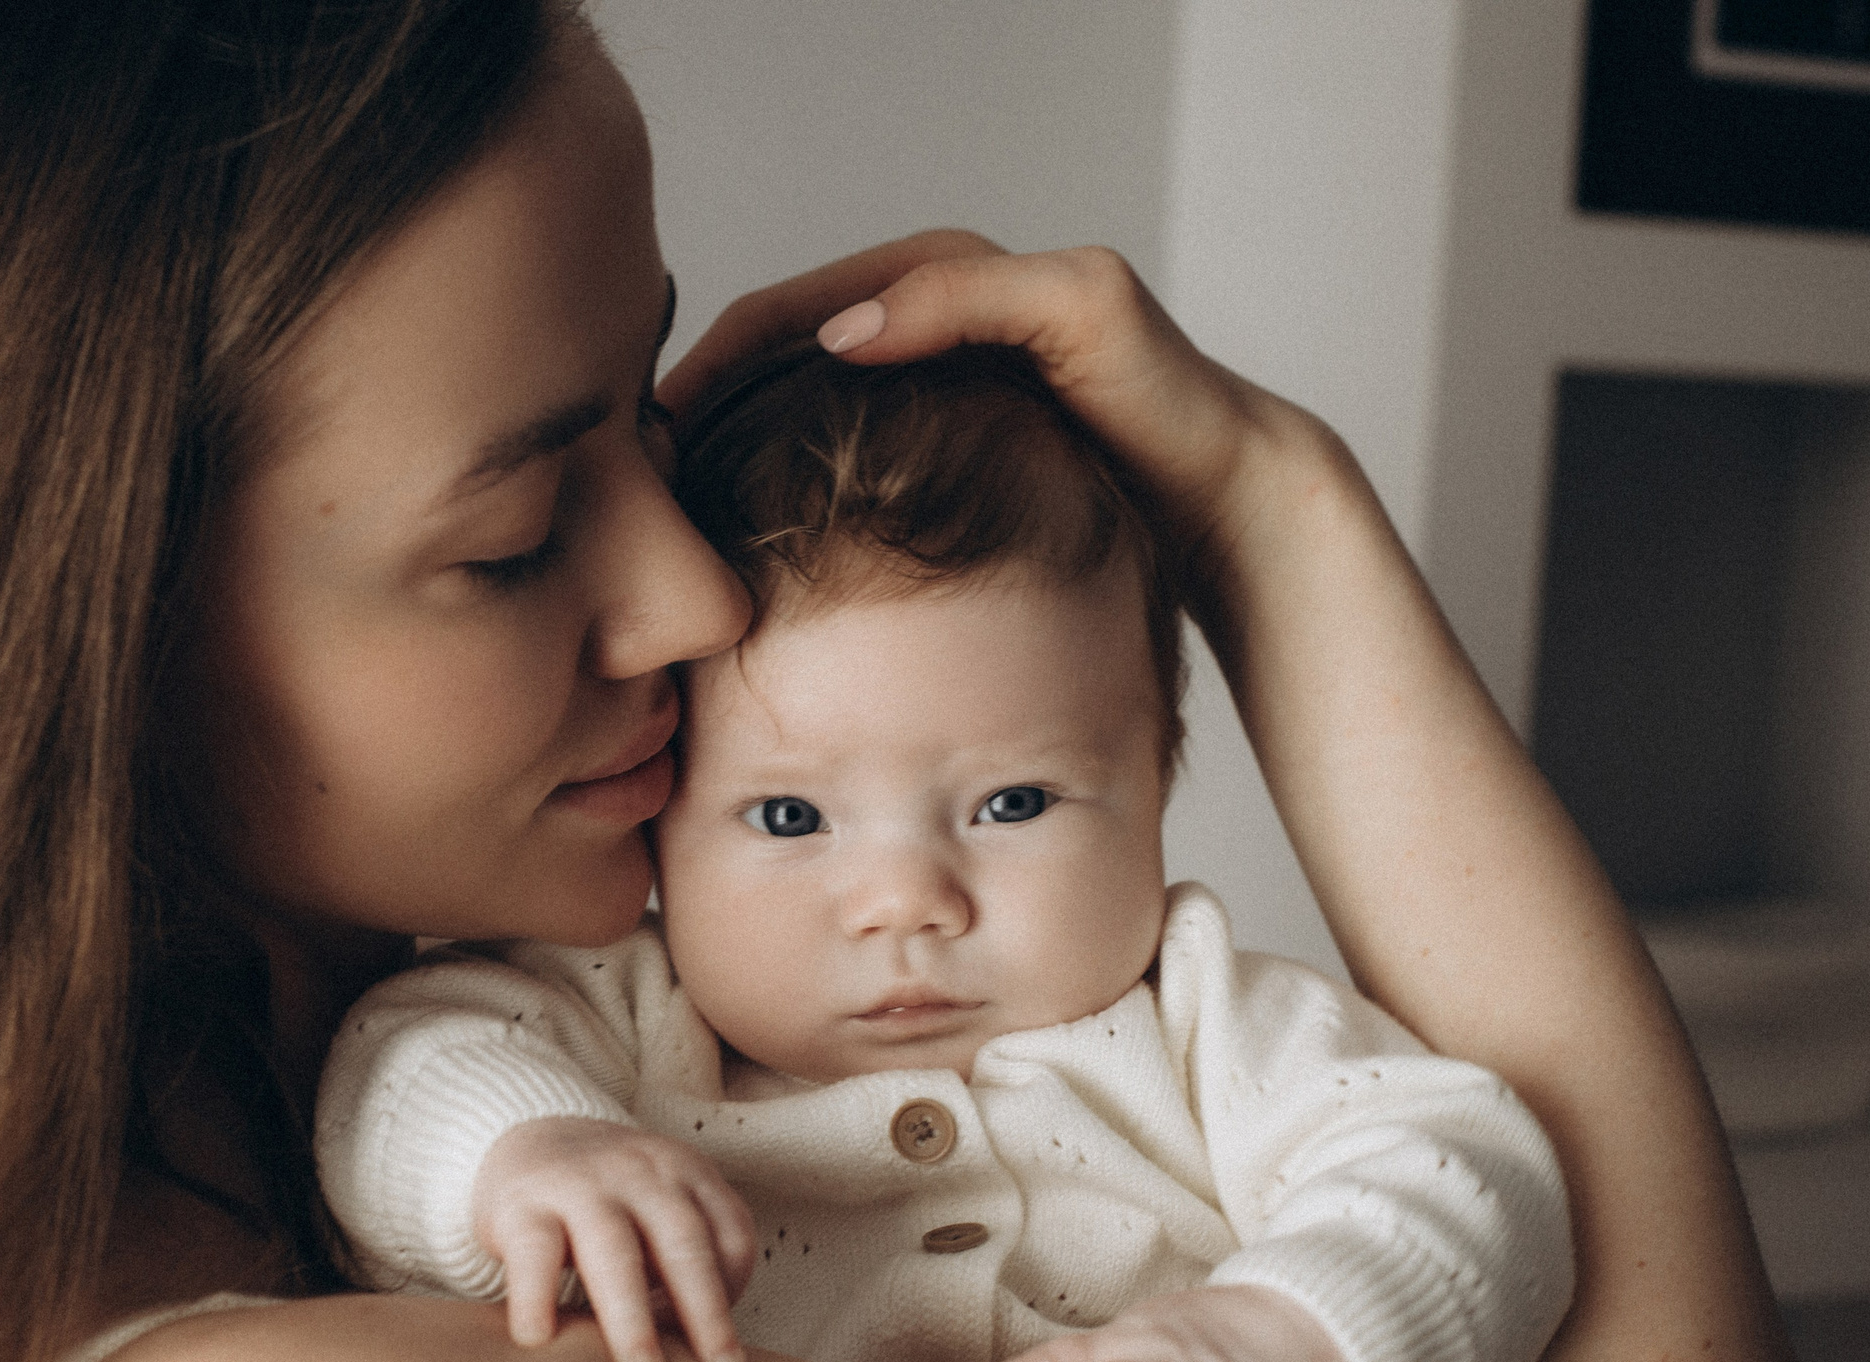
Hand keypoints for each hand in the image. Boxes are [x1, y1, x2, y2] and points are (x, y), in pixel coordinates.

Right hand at [471, 1116, 757, 1361]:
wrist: (527, 1144)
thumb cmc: (610, 1202)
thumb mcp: (660, 1210)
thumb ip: (685, 1263)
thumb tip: (703, 1358)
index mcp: (685, 1173)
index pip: (731, 1233)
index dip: (732, 1291)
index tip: (718, 1347)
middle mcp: (638, 1173)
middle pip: (683, 1240)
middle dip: (704, 1308)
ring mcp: (578, 1185)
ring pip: (613, 1249)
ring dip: (631, 1313)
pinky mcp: (521, 1207)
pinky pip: (534, 1254)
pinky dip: (537, 1298)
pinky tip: (540, 1340)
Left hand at [657, 231, 1366, 615]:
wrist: (1220, 520)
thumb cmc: (1091, 533)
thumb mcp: (949, 537)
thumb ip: (868, 524)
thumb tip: (749, 577)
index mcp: (929, 354)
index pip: (796, 341)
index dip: (719, 384)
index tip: (649, 451)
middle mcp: (971, 304)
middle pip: (819, 299)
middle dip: (733, 348)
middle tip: (656, 412)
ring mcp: (1026, 292)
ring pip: (884, 276)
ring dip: (795, 319)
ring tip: (720, 378)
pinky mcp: (1083, 297)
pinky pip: (976, 290)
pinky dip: (905, 310)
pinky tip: (838, 346)